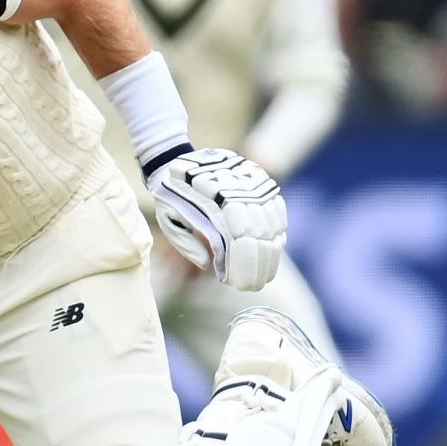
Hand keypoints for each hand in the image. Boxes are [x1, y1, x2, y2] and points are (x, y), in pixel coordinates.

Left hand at [146, 148, 284, 291]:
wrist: (176, 160)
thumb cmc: (170, 197)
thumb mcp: (168, 220)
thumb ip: (186, 244)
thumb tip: (208, 266)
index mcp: (212, 200)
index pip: (238, 237)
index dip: (243, 264)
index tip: (241, 285)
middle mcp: (236, 189)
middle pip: (259, 231)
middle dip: (260, 263)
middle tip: (255, 286)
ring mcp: (250, 182)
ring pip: (272, 221)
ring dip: (272, 251)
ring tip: (266, 273)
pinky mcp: (258, 178)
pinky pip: (276, 206)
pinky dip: (278, 229)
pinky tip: (274, 247)